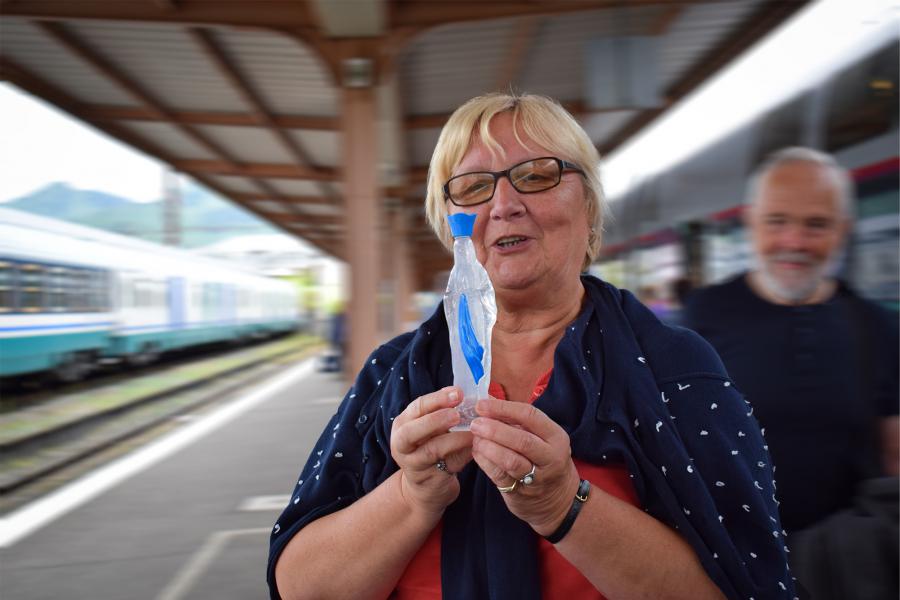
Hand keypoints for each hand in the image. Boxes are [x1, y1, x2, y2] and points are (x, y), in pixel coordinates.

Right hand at [390, 386, 473, 519]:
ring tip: (472, 432)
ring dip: (455, 439)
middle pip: (412, 431)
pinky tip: (476, 447)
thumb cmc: (431, 448)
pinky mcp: (430, 479)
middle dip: (436, 419)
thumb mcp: (431, 429)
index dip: (437, 399)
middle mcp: (402, 444)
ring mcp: (413, 464)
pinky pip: (449, 465)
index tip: (458, 392)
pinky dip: (464, 454)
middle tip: (457, 414)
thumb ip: (444, 412)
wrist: (425, 486)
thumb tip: (470, 395)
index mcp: (403, 424)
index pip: (417, 407)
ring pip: (431, 450)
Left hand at [470, 398, 580, 535]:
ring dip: (489, 447)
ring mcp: (538, 478)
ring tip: (475, 438)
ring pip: (511, 461)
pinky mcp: (521, 493)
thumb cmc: (544, 458)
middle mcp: (551, 457)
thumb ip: (518, 422)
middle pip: (522, 440)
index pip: (530, 415)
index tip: (482, 405)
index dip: (504, 408)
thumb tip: (487, 403)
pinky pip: (500, 476)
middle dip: (495, 429)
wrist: (558, 500)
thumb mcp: (542, 438)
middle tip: (475, 423)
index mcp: (556, 436)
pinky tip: (477, 452)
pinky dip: (485, 462)